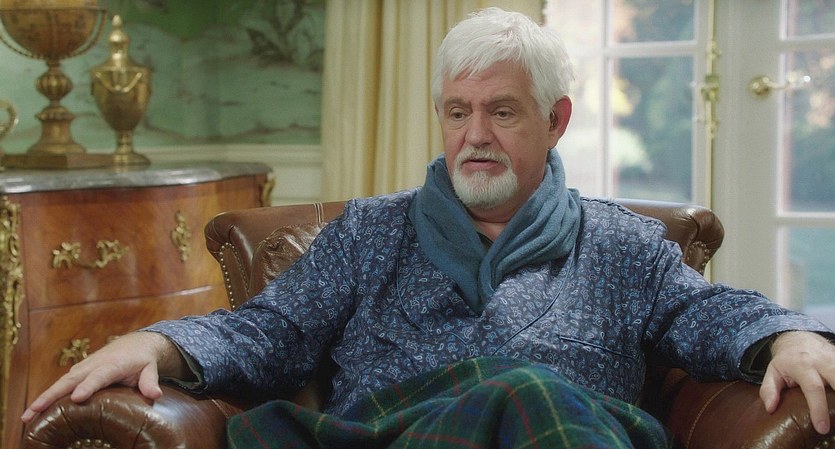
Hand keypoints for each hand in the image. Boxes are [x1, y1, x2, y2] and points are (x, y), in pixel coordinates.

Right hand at [20, 331, 186, 424]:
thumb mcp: (151, 368)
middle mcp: (93, 365)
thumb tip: (156, 395)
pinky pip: (60, 385)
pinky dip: (47, 397)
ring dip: (43, 398)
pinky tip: (35, 412)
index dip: (88, 387)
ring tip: (28, 417)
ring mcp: (83, 368)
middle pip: (70, 381)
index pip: (99, 377)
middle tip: (35, 412)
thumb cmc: (143, 359)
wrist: (135, 343)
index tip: (77, 398)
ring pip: (60, 383)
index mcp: (112, 365)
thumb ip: (150, 382)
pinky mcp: (77, 373)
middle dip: (52, 396)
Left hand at [760, 331, 834, 433]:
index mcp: (802, 365)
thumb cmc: (785, 361)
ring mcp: (834, 359)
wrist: (799, 339)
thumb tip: (770, 408)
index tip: (822, 428)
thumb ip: (769, 390)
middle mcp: (822, 361)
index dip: (818, 409)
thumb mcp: (772, 372)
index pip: (813, 388)